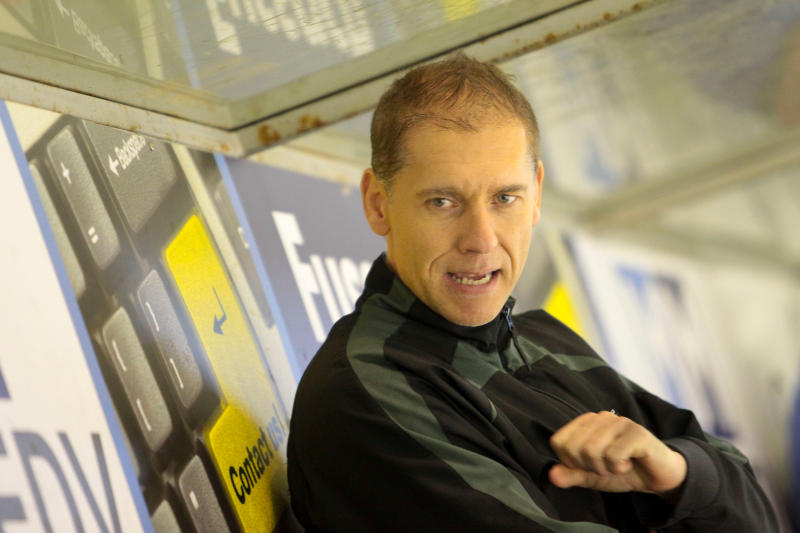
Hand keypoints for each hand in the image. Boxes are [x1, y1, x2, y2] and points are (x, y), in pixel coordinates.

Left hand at [548, 411, 686, 498]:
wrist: (657, 477)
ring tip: (619, 465)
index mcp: (585, 422)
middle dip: (589, 467)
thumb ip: (571, 474)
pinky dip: (619, 467)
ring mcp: (619, 422)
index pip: (559, 442)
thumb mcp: (591, 476)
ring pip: (592, 451)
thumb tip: (551, 475)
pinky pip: (613, 455)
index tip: (590, 466)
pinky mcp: (636, 432)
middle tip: (607, 467)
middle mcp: (600, 417)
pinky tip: (630, 463)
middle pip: (574, 448)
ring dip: (605, 468)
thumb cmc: (622, 471)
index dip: (570, 462)